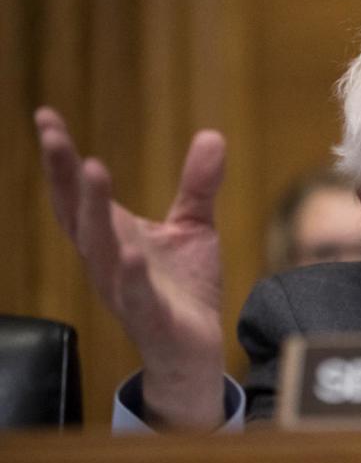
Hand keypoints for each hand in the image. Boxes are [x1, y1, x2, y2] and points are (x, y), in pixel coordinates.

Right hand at [35, 107, 227, 430]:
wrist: (195, 347)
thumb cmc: (183, 287)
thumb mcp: (193, 227)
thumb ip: (198, 185)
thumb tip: (213, 134)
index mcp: (112, 236)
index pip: (77, 193)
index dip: (61, 158)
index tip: (45, 116)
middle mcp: (108, 260)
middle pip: (78, 214)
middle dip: (65, 175)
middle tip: (53, 135)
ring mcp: (124, 289)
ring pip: (100, 249)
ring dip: (94, 211)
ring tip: (93, 169)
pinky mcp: (151, 317)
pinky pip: (136, 295)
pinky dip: (132, 274)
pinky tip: (131, 252)